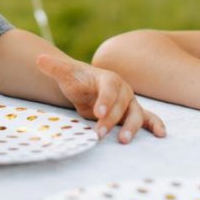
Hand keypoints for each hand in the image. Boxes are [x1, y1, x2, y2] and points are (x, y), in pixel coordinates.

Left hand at [35, 54, 166, 142]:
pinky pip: (147, 118)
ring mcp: (129, 102)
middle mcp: (123, 90)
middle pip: (121, 105)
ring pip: (135, 114)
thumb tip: (39, 59)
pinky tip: (161, 134)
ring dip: (131, 127)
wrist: (87, 85)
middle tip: (99, 133)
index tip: (97, 112)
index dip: (104, 101)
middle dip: (111, 119)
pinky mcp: (132, 113)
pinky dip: (155, 125)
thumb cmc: (77, 80)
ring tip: (122, 140)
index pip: (108, 89)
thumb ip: (54, 68)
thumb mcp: (65, 74)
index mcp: (108, 79)